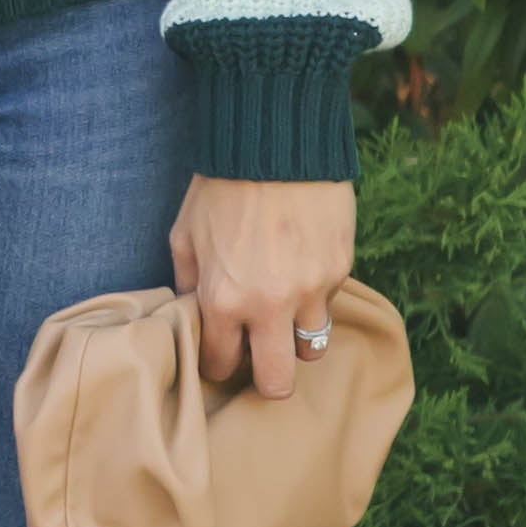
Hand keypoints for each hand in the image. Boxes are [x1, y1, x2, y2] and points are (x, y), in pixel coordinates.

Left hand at [172, 176, 353, 400]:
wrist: (274, 143)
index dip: (220, 363)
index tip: (222, 353)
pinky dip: (315, 297)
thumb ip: (186, 283)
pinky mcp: (341, 270)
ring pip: (312, 349)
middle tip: (260, 357)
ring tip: (284, 313)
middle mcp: (271, 305)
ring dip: (296, 339)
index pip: (222, 365)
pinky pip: (329, 304)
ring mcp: (312, 290)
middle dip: (267, 379)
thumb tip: (191, 313)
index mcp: (225, 300)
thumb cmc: (220, 188)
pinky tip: (300, 268)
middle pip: (278, 383)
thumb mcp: (184, 235)